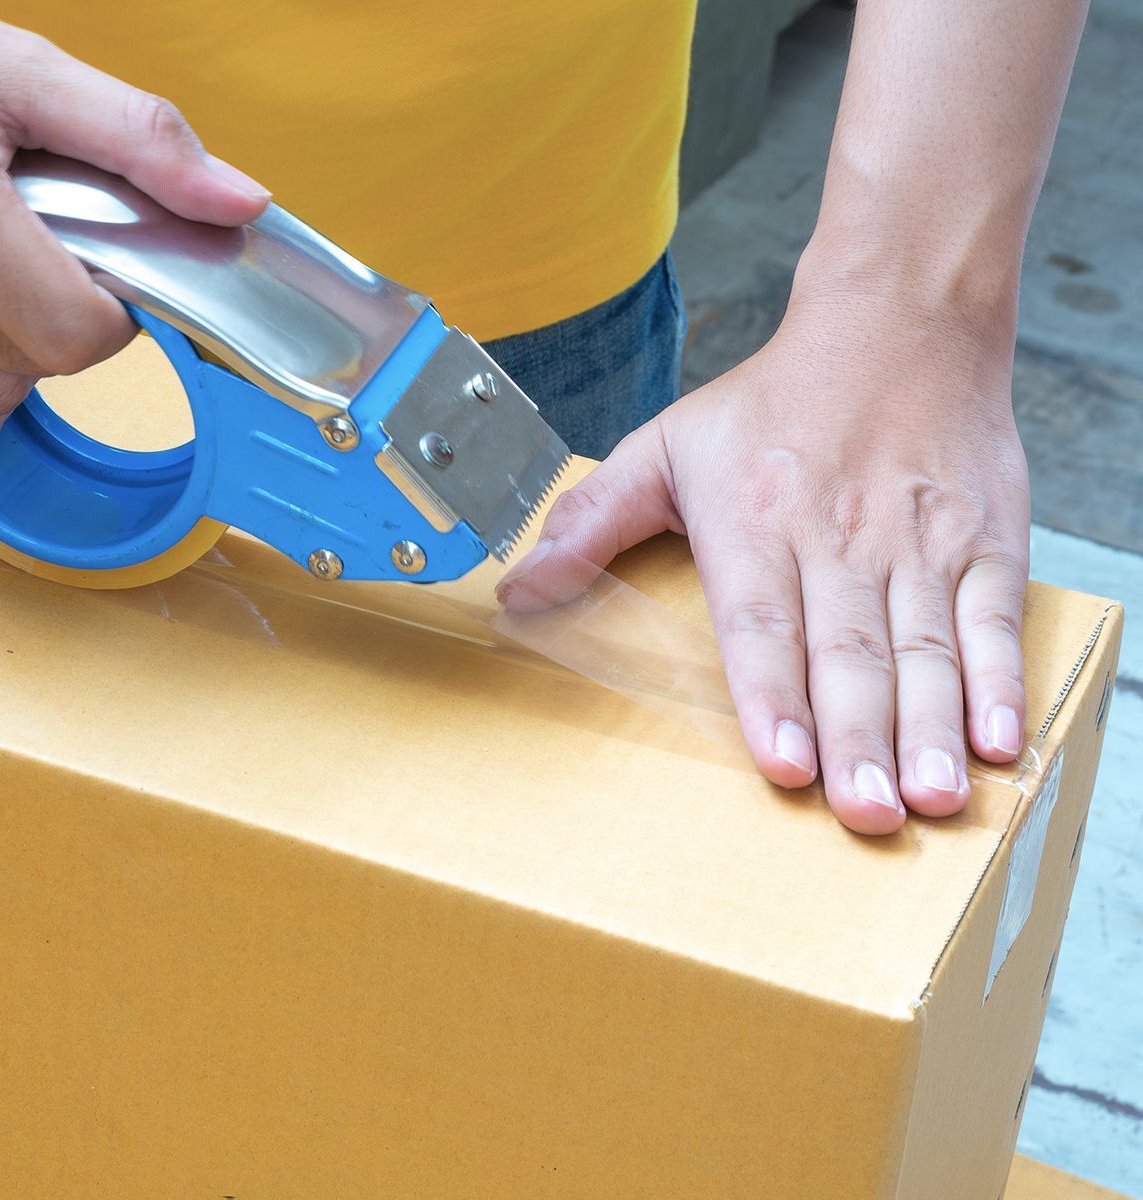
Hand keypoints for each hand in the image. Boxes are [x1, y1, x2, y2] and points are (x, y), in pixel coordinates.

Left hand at [499, 289, 1030, 834]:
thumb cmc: (773, 401)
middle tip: (863, 812)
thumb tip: (518, 589)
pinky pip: (995, 621)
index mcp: (757, 523)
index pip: (762, 622)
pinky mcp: (987, 544)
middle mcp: (840, 540)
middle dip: (858, 738)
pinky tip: (999, 742)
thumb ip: (591, 522)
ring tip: (928, 799)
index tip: (781, 763)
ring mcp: (920, 545)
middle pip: (849, 652)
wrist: (901, 324)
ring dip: (929, 729)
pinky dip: (1001, 683)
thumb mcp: (665, 447)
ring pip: (925, 649)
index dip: (772, 696)